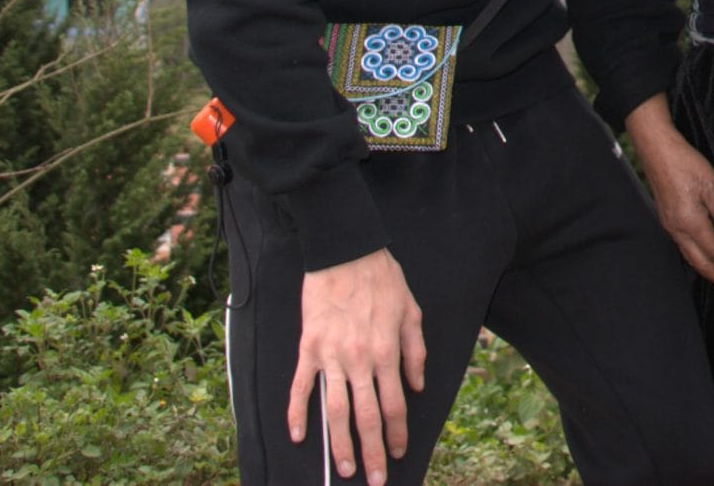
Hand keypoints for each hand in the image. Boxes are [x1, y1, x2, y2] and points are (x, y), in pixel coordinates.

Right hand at [288, 248, 427, 483]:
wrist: (345, 251)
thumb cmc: (382, 278)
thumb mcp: (412, 311)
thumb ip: (416, 351)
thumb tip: (417, 385)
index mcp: (388, 352)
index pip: (394, 406)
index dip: (396, 435)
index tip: (397, 454)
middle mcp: (360, 360)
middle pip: (366, 417)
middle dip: (370, 453)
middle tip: (374, 479)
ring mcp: (331, 356)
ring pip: (334, 411)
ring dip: (339, 445)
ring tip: (342, 470)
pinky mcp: (309, 348)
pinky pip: (301, 387)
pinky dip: (297, 413)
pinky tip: (298, 436)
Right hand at [626, 94, 713, 291]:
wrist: (656, 149)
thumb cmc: (683, 162)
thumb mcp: (710, 185)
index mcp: (690, 223)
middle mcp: (678, 231)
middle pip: (703, 265)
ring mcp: (671, 227)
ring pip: (694, 259)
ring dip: (712, 273)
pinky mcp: (669, 221)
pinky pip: (686, 250)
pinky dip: (701, 261)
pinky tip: (708, 259)